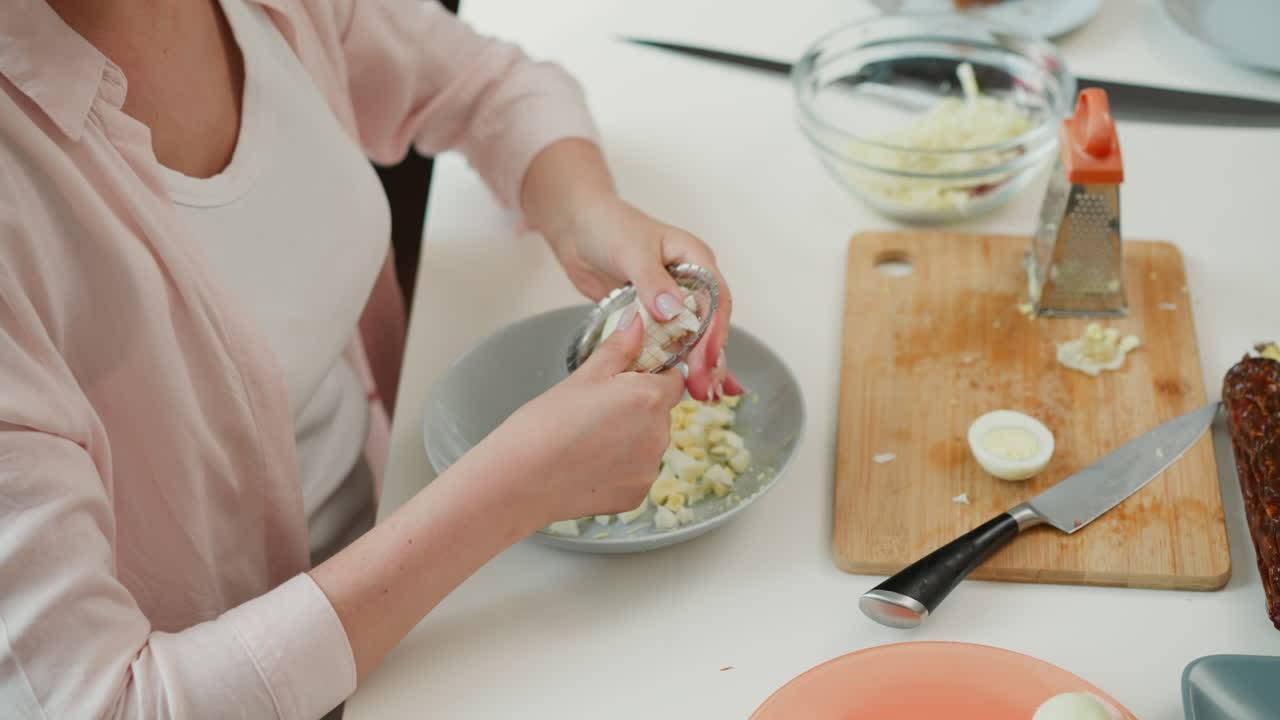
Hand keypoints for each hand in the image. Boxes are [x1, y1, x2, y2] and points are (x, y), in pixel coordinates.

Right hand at [468, 310, 685, 525]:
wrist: (518, 480)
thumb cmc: (544, 424)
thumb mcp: (583, 377)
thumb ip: (619, 348)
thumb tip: (638, 321)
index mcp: (649, 397)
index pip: (675, 379)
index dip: (654, 375)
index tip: (628, 379)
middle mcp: (659, 435)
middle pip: (662, 413)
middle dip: (639, 408)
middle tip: (598, 411)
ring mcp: (649, 469)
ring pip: (650, 444)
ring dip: (631, 439)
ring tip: (589, 439)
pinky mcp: (636, 496)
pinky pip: (637, 473)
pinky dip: (620, 468)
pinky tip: (589, 464)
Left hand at [547, 195, 742, 400]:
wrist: (577, 227)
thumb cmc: (607, 226)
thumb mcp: (631, 250)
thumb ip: (652, 281)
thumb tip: (674, 312)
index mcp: (695, 259)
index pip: (716, 299)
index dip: (715, 332)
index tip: (707, 361)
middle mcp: (690, 281)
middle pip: (711, 323)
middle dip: (710, 358)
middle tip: (704, 388)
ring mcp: (673, 299)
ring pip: (695, 336)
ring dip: (699, 365)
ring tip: (702, 395)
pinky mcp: (654, 314)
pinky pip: (671, 340)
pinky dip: (679, 362)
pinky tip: (687, 386)